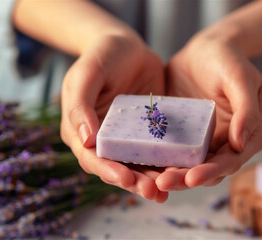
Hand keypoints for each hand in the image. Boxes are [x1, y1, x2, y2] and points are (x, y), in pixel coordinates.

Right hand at [60, 31, 167, 202]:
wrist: (127, 45)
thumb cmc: (101, 56)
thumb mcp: (86, 75)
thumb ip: (80, 105)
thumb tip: (86, 141)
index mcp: (81, 131)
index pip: (92, 158)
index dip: (108, 171)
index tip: (126, 179)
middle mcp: (103, 140)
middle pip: (117, 168)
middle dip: (135, 182)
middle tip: (155, 191)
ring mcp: (126, 138)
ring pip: (138, 165)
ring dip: (152, 178)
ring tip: (168, 189)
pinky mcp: (147, 132)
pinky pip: (157, 150)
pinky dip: (166, 162)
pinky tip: (181, 169)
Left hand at [156, 30, 261, 190]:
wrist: (206, 48)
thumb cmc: (229, 59)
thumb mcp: (241, 79)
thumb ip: (246, 110)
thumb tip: (241, 143)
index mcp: (247, 135)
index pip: (231, 161)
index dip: (212, 172)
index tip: (192, 177)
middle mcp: (225, 143)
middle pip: (207, 169)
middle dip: (186, 179)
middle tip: (163, 183)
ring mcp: (203, 140)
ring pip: (188, 165)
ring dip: (172, 174)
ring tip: (152, 180)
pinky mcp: (183, 134)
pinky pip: (172, 150)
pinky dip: (161, 159)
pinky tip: (145, 163)